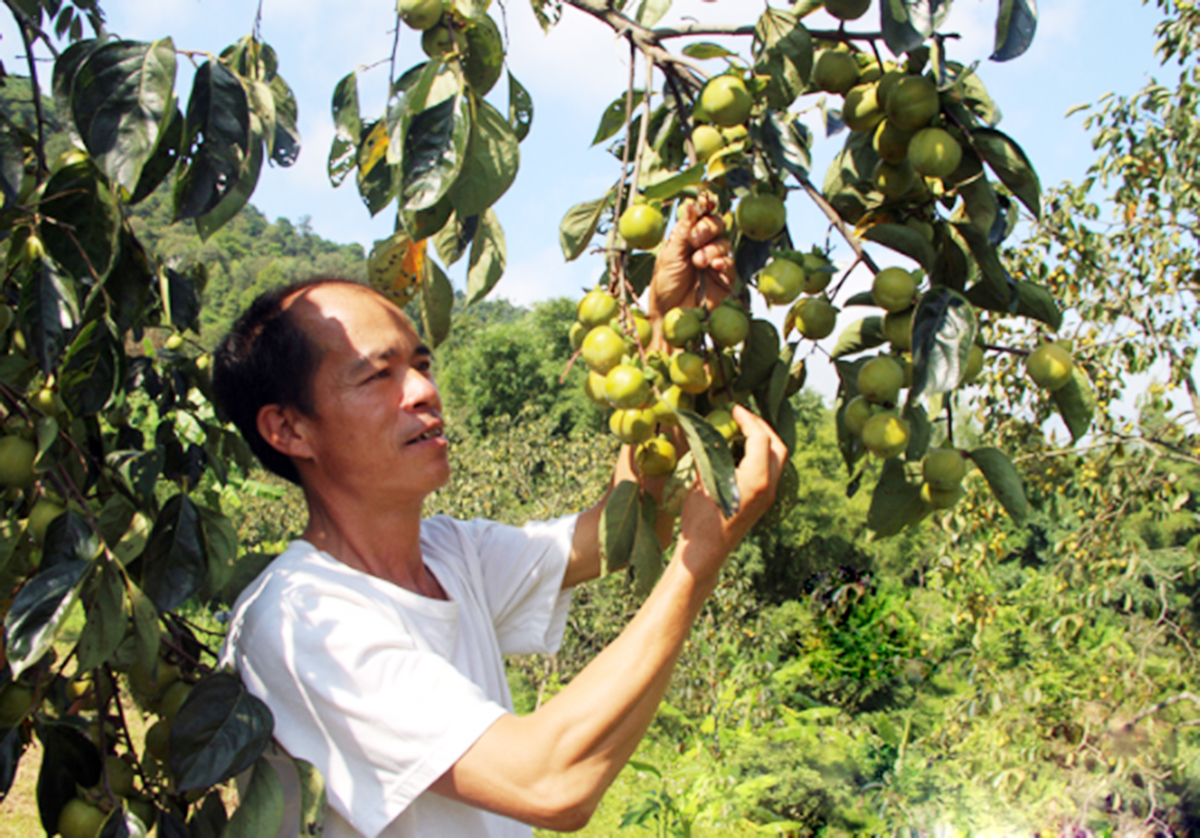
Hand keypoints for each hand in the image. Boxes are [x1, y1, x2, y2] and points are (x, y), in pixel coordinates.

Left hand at [647, 193, 736, 317]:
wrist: (670, 314)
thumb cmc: (665, 284)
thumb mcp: (670, 254)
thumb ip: (683, 231)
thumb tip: (691, 203)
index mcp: (688, 237)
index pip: (701, 215)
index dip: (706, 206)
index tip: (706, 201)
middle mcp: (704, 245)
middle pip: (717, 224)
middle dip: (708, 228)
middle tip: (695, 239)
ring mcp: (716, 261)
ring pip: (724, 243)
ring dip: (712, 250)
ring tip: (698, 262)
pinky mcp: (725, 278)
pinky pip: (731, 264)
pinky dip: (724, 263)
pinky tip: (714, 267)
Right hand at [677, 405, 787, 577]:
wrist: (706, 553)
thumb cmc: (699, 520)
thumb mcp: (701, 482)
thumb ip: (708, 454)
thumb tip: (706, 430)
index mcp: (756, 480)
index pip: (760, 438)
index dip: (748, 419)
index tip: (734, 408)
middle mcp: (769, 487)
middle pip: (778, 447)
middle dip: (762, 427)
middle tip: (743, 417)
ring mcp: (768, 497)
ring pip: (777, 460)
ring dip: (764, 441)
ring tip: (742, 430)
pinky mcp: (763, 503)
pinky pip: (771, 471)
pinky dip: (761, 455)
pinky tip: (739, 452)